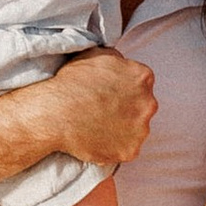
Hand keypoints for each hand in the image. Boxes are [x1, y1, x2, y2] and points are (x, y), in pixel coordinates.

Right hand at [27, 47, 156, 171]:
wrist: (57, 114)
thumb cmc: (72, 83)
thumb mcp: (95, 54)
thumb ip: (117, 59)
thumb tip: (121, 65)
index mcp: (142, 77)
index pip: (141, 82)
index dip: (124, 88)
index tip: (111, 94)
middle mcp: (148, 103)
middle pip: (142, 106)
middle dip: (127, 109)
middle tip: (104, 112)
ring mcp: (141, 129)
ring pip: (136, 130)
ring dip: (122, 129)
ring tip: (99, 127)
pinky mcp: (130, 151)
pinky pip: (126, 150)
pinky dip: (114, 147)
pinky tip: (98, 140)